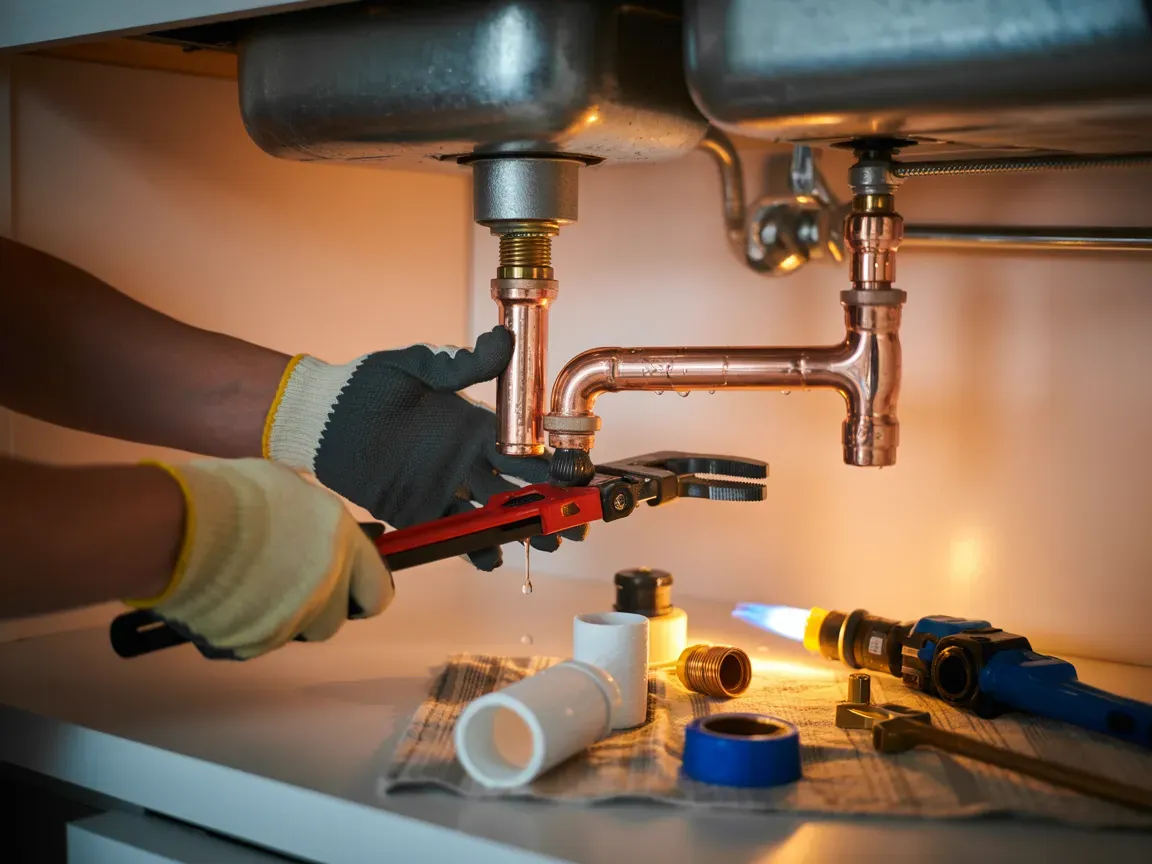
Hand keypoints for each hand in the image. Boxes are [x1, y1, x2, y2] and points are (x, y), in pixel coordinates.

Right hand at [129, 459, 392, 659]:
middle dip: (317, 609)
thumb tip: (316, 531)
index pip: (378, 593)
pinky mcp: (254, 643)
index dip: (363, 592)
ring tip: (253, 590)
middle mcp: (326, 588)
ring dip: (285, 619)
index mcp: (344, 546)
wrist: (180, 528)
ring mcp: (291, 620)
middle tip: (287, 584)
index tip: (348, 588)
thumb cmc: (236, 495)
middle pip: (334, 620)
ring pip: (298, 633)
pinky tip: (228, 601)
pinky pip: (260, 641)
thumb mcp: (291, 489)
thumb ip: (314, 520)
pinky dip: (249, 627)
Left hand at [263, 326, 585, 569]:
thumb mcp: (417, 366)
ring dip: (521, 530)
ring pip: (493, 515)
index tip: (576, 478)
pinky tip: (492, 557)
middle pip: (518, 489)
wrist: (323, 417)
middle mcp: (465, 460)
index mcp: (472, 426)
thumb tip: (501, 341)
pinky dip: (473, 548)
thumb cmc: (368, 385)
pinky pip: (452, 534)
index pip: (522, 449)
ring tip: (547, 544)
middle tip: (576, 522)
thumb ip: (459, 364)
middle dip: (549, 505)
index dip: (551, 465)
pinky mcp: (417, 510)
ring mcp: (443, 487)